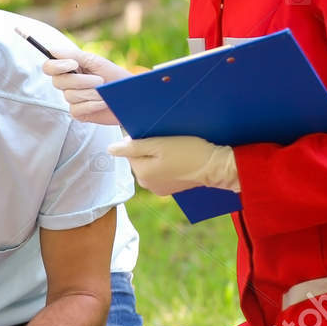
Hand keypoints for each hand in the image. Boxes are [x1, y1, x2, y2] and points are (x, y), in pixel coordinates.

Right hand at [41, 49, 130, 124]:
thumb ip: (74, 55)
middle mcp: (68, 84)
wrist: (131, 96)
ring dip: (90, 93)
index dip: (57, 66)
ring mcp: (72, 99)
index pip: (49, 67)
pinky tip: (103, 102)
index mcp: (70, 69)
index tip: (74, 64)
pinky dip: (92, 105)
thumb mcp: (96, 62)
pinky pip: (76, 108)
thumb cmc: (115, 77)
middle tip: (99, 80)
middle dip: (80, 81)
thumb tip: (52, 50)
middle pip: (58, 82)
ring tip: (104, 92)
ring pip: (69, 96)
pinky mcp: (78, 113)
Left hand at [108, 135, 238, 196]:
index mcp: (141, 173)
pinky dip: (166, 165)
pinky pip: (161, 173)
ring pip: (150, 165)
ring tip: (175, 150)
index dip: (142, 140)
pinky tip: (179, 160)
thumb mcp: (159, 144)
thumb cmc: (189, 152)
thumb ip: (133, 147)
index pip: (130, 151)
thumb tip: (111, 149)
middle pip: (140, 159)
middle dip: (149, 149)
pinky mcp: (169, 189)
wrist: (215, 167)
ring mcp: (158, 189)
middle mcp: (147, 184)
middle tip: (168, 142)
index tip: (158, 136)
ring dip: (158, 157)